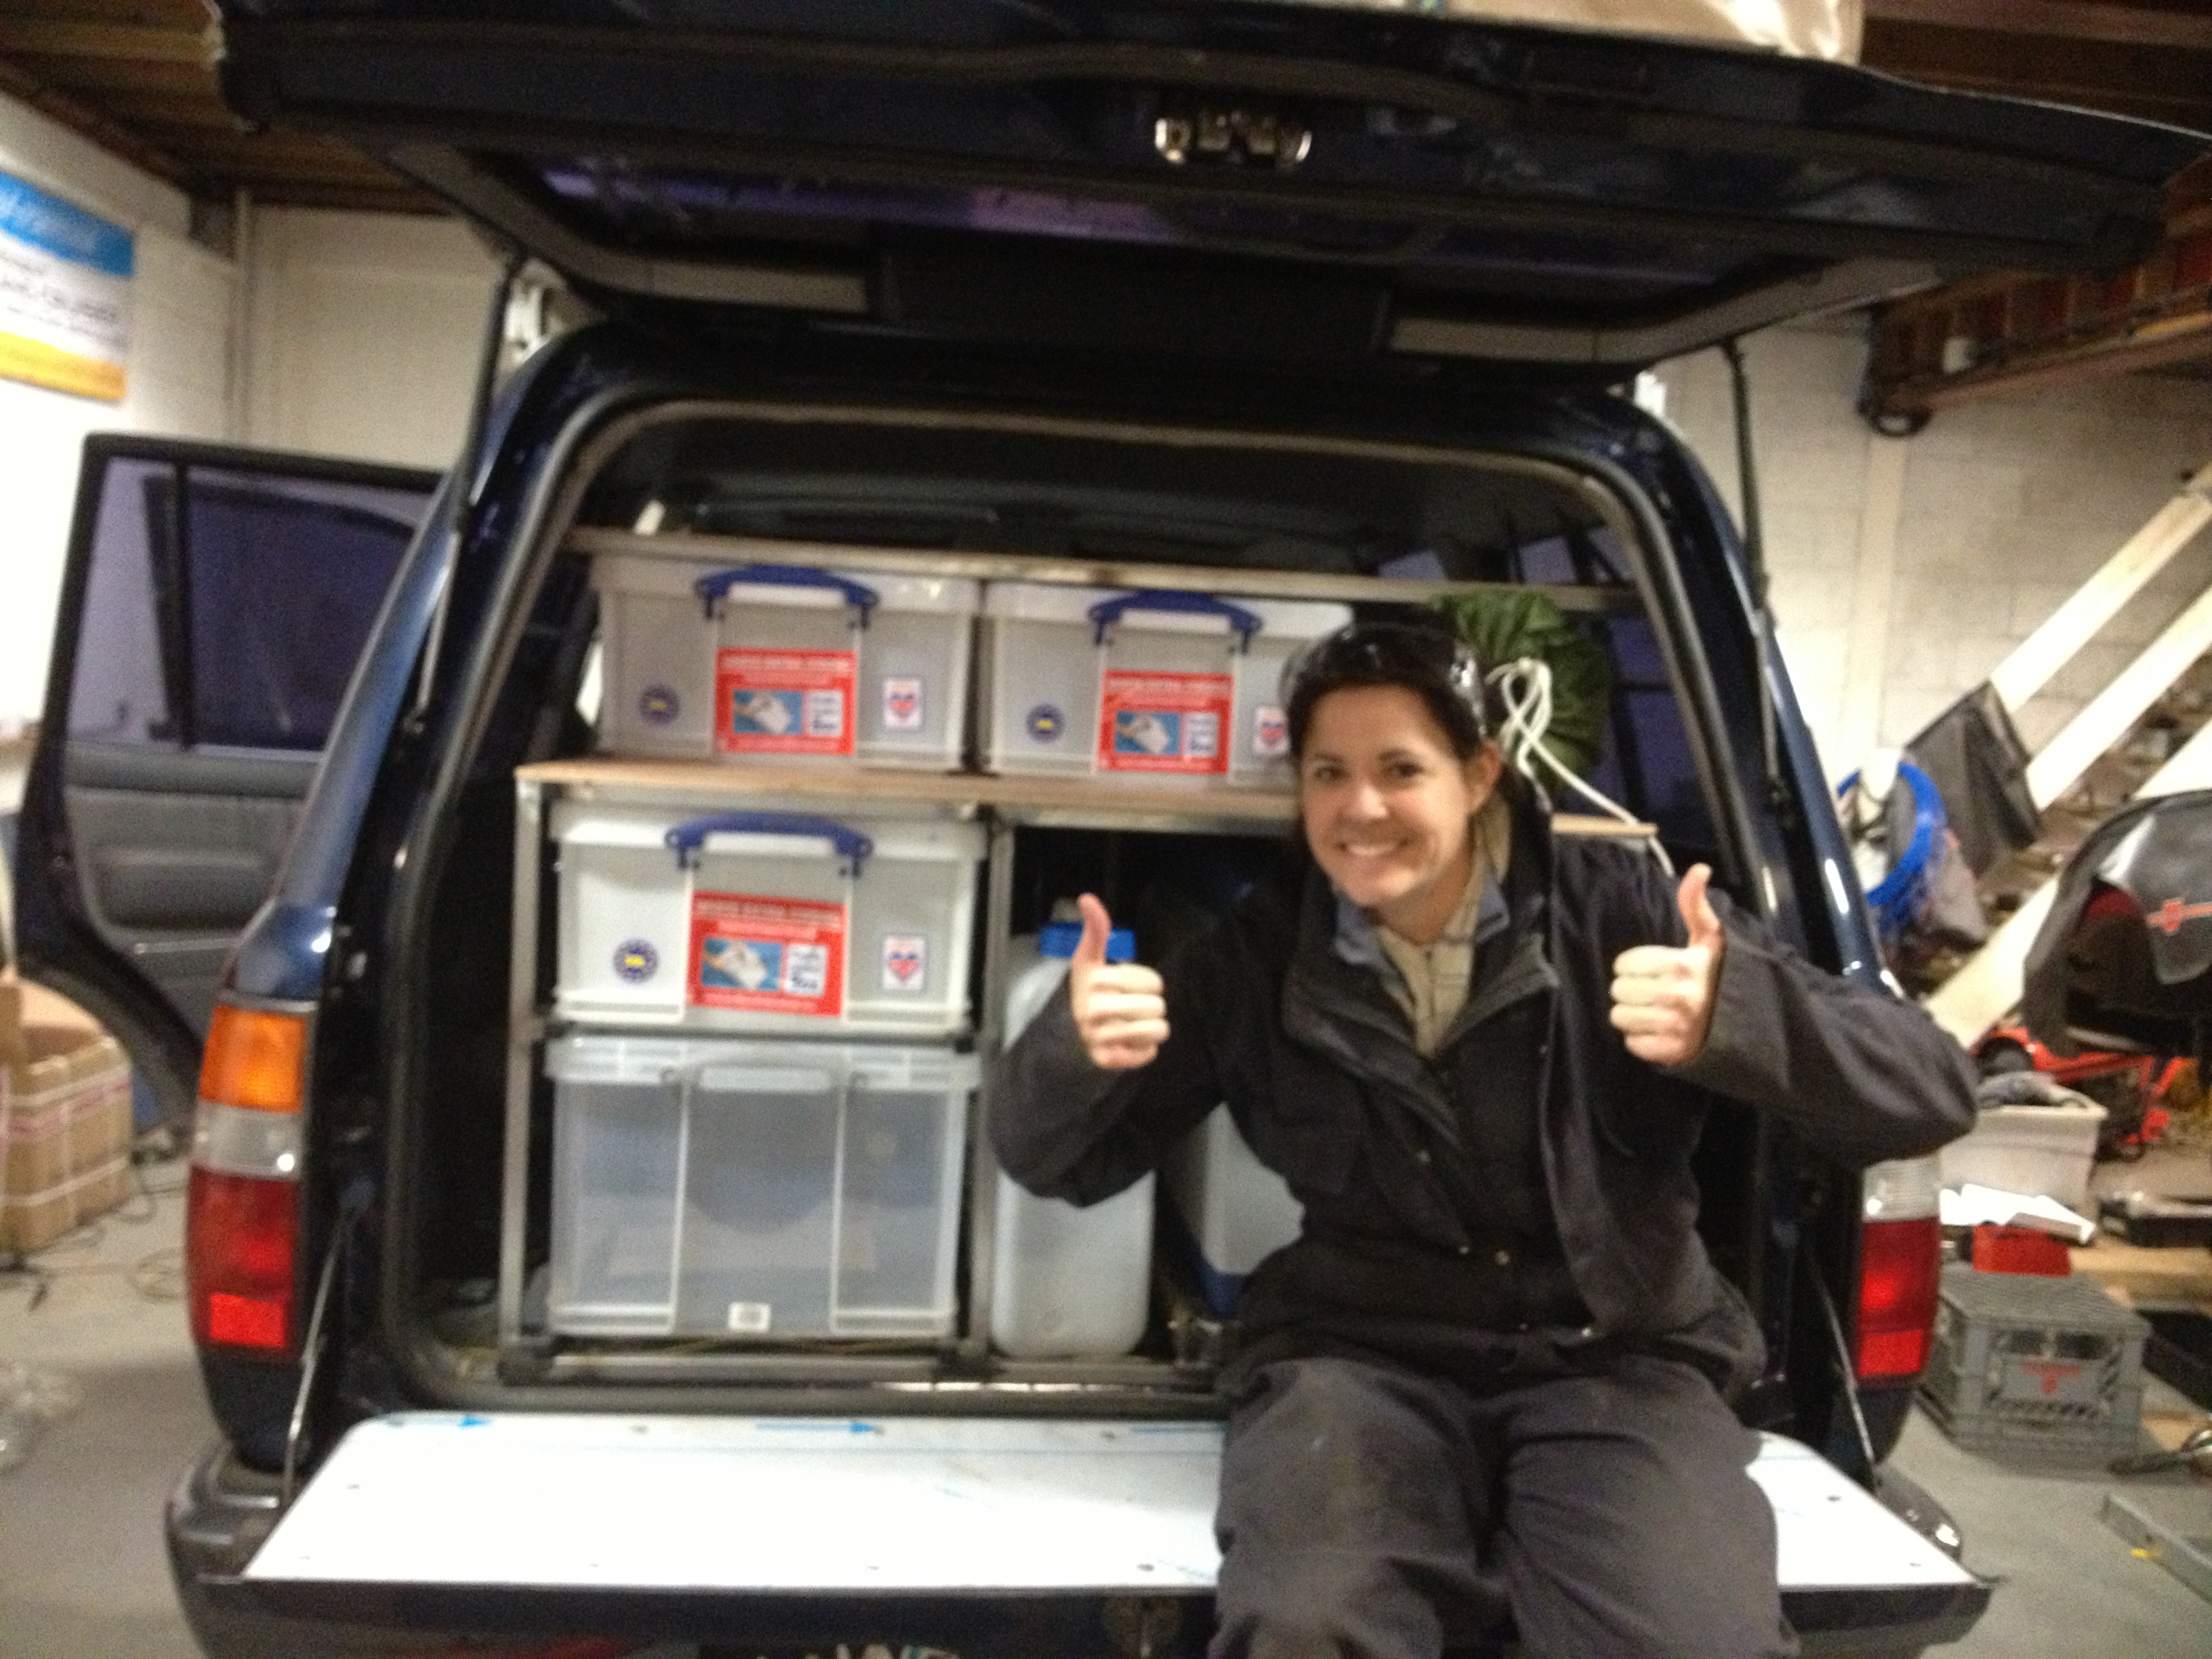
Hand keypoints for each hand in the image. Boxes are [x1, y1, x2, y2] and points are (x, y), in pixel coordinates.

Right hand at [1068, 893, 1168, 1069]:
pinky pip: (1148, 1055)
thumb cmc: (1092, 989)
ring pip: (1157, 1031)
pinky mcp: (1107, 1061)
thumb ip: (1096, 929)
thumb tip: (1087, 897)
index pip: (1154, 983)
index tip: (1126, 985)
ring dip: (1152, 1028)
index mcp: (1094, 983)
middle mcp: (1092, 1012)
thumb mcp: (1091, 958)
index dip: (1148, 983)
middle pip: (1158, 1007)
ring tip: (1135, 1025)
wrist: (1076, 1029)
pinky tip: (1129, 1045)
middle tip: (1133, 1008)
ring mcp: (1098, 1038)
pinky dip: (1144, 1050)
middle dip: (1152, 1007)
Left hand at [1609, 864, 1724, 1066]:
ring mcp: (1675, 1027)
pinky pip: (1632, 1044)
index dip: (1634, 965)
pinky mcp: (1672, 1053)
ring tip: (1654, 1010)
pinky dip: (1642, 1040)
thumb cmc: (1721, 976)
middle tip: (1652, 990)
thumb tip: (1698, 869)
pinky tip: (1661, 1030)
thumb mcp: (1711, 939)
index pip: (1625, 963)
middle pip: (1618, 990)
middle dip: (1631, 989)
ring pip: (1620, 1017)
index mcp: (1682, 965)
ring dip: (1632, 1014)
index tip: (1654, 969)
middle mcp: (1678, 997)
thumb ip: (1695, 905)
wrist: (1749, 1024)